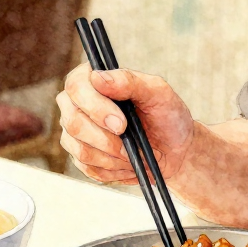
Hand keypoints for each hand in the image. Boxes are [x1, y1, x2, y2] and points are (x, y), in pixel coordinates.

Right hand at [57, 63, 195, 182]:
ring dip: (112, 156)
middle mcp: (77, 104)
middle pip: (72, 121)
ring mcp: (76, 132)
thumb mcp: (158, 93)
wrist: (175, 152)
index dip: (95, 107)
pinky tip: (127, 162)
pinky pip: (86, 167)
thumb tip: (97, 77)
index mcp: (93, 80)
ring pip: (80, 148)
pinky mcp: (80, 156)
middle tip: (129, 143)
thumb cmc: (166, 117)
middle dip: (105, 138)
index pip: (76, 87)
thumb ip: (129, 81)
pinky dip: (112, 169)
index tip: (121, 124)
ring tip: (132, 153)